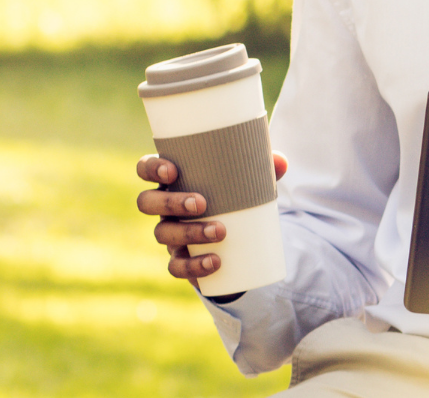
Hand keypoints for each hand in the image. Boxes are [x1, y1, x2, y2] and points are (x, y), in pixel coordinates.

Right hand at [135, 151, 287, 283]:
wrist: (236, 237)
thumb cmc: (235, 195)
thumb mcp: (248, 180)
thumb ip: (264, 168)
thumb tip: (282, 162)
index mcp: (172, 180)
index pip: (146, 169)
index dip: (151, 168)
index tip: (172, 171)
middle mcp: (163, 206)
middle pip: (147, 202)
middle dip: (170, 202)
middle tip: (201, 203)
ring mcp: (168, 234)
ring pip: (162, 234)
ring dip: (189, 233)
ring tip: (220, 231)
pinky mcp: (179, 259)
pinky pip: (176, 266)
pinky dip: (194, 265)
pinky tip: (215, 262)